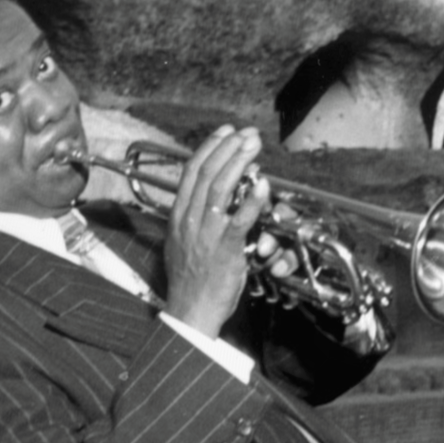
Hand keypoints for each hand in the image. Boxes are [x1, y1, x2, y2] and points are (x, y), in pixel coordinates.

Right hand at [158, 127, 270, 338]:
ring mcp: (206, 234)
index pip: (191, 171)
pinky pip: (239, 220)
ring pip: (219, 189)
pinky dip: (252, 200)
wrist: (189, 310)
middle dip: (228, 147)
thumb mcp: (182, 240)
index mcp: (179, 215)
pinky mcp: (224, 250)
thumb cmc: (190, 279)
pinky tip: (264, 185)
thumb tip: (212, 194)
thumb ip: (194, 216)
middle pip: (207, 173)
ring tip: (253, 146)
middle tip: (247, 134)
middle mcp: (189, 219)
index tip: (226, 132)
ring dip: (239, 163)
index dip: (210, 147)